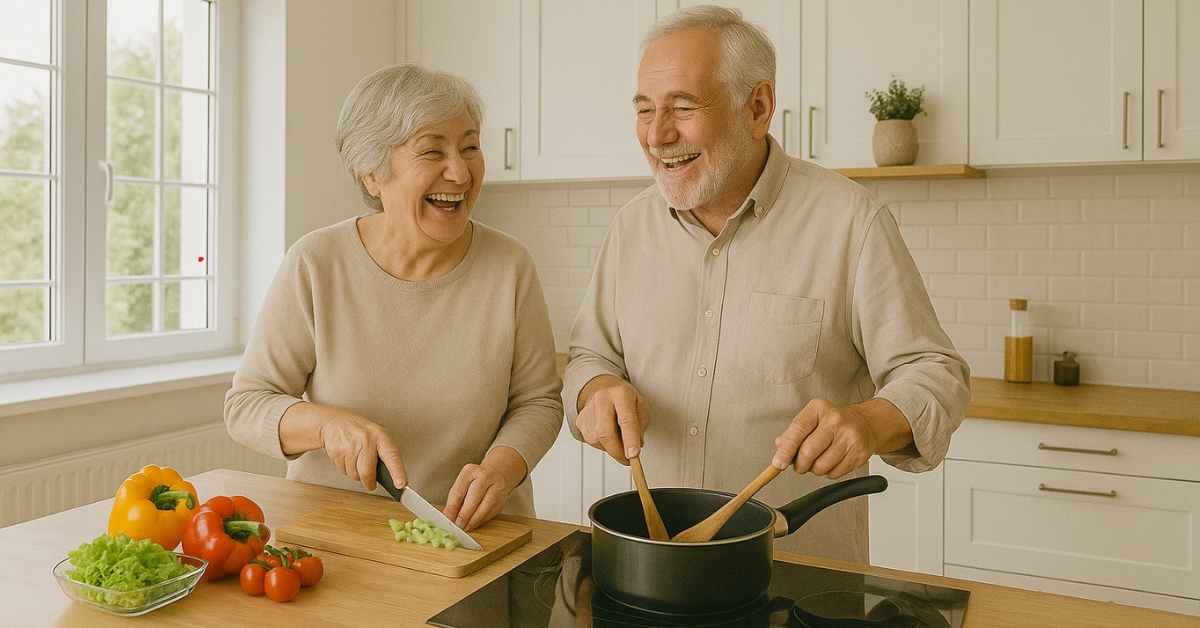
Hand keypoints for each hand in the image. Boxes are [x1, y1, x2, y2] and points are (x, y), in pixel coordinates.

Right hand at [313, 406, 406, 491]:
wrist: (336, 421)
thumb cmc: (361, 431)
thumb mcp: (377, 436)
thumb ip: (384, 454)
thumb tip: (391, 477)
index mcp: (381, 436)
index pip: (392, 456)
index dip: (397, 472)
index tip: (401, 484)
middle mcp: (366, 439)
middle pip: (367, 472)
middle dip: (369, 483)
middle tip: (371, 484)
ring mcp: (350, 445)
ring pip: (354, 475)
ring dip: (356, 474)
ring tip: (356, 461)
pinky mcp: (337, 451)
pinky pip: (343, 471)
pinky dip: (346, 469)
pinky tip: (347, 458)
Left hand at [443, 446, 525, 530]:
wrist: (495, 475)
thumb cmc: (474, 481)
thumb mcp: (462, 484)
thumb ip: (454, 499)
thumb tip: (448, 517)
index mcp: (470, 471)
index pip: (459, 491)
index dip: (452, 508)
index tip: (448, 519)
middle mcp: (485, 476)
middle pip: (474, 498)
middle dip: (464, 515)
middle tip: (458, 525)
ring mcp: (496, 487)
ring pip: (485, 506)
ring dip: (474, 520)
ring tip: (465, 527)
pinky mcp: (503, 498)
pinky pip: (491, 512)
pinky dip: (481, 520)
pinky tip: (474, 523)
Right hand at [575, 375, 649, 464]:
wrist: (604, 389)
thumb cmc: (625, 400)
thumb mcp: (641, 408)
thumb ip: (640, 429)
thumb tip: (633, 450)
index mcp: (621, 394)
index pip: (626, 420)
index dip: (630, 440)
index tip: (634, 455)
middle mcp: (602, 399)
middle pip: (606, 433)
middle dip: (618, 451)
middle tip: (628, 459)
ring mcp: (588, 410)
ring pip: (598, 440)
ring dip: (611, 448)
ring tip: (619, 438)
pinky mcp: (580, 421)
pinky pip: (592, 441)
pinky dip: (603, 444)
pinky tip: (608, 434)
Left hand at [772, 397, 910, 478]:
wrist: (866, 423)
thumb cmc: (834, 421)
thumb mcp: (811, 418)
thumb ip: (793, 433)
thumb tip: (780, 448)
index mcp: (819, 408)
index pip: (798, 430)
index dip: (786, 450)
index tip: (778, 463)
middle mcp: (836, 420)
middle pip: (808, 452)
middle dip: (800, 465)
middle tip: (800, 464)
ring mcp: (850, 437)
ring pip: (821, 466)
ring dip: (814, 470)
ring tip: (818, 460)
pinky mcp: (860, 453)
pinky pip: (834, 474)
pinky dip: (828, 473)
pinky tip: (831, 461)